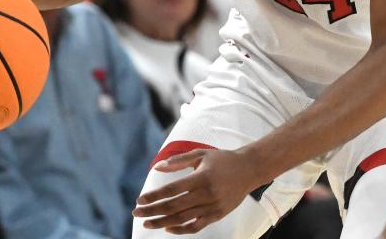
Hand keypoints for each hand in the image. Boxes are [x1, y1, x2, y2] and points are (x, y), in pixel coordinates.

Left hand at [133, 148, 261, 233]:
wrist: (249, 170)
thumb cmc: (223, 159)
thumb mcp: (201, 154)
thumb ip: (178, 161)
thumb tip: (157, 167)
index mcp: (201, 177)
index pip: (172, 190)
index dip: (154, 196)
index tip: (139, 200)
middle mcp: (206, 194)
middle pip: (173, 207)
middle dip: (152, 211)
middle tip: (136, 213)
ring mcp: (212, 207)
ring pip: (182, 219)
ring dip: (162, 222)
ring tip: (147, 222)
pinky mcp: (217, 215)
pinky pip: (195, 226)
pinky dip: (180, 230)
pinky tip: (168, 228)